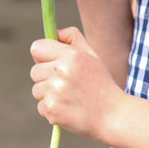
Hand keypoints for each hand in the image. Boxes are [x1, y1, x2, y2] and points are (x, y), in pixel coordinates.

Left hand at [30, 26, 122, 142]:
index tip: (53, 64)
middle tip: (68, 85)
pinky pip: (40, 106)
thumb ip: (73, 39)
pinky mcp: (51, 109)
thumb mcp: (93, 57)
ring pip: (36, 90)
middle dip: (47, 78)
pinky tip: (69, 109)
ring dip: (49, 95)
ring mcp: (55, 91)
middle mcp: (61, 72)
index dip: (43, 56)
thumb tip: (54, 32)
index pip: (36, 47)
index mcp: (72, 56)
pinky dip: (52, 109)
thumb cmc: (101, 84)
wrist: (113, 115)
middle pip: (34, 71)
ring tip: (70, 98)